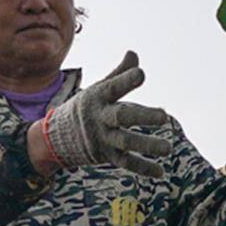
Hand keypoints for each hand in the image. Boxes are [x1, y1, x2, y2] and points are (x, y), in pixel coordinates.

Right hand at [35, 51, 175, 176]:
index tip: (141, 73)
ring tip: (168, 148)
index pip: (113, 87)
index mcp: (98, 98)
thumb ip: (118, 74)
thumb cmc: (86, 107)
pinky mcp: (107, 156)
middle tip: (164, 116)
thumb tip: (134, 53)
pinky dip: (142, 168)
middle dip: (142, 117)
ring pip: (126, 143)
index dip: (126, 80)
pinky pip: (125, 162)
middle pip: (122, 116)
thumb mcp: (98, 89)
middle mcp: (101, 118)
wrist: (56, 138)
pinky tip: (160, 172)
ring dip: (147, 145)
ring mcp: (103, 138)